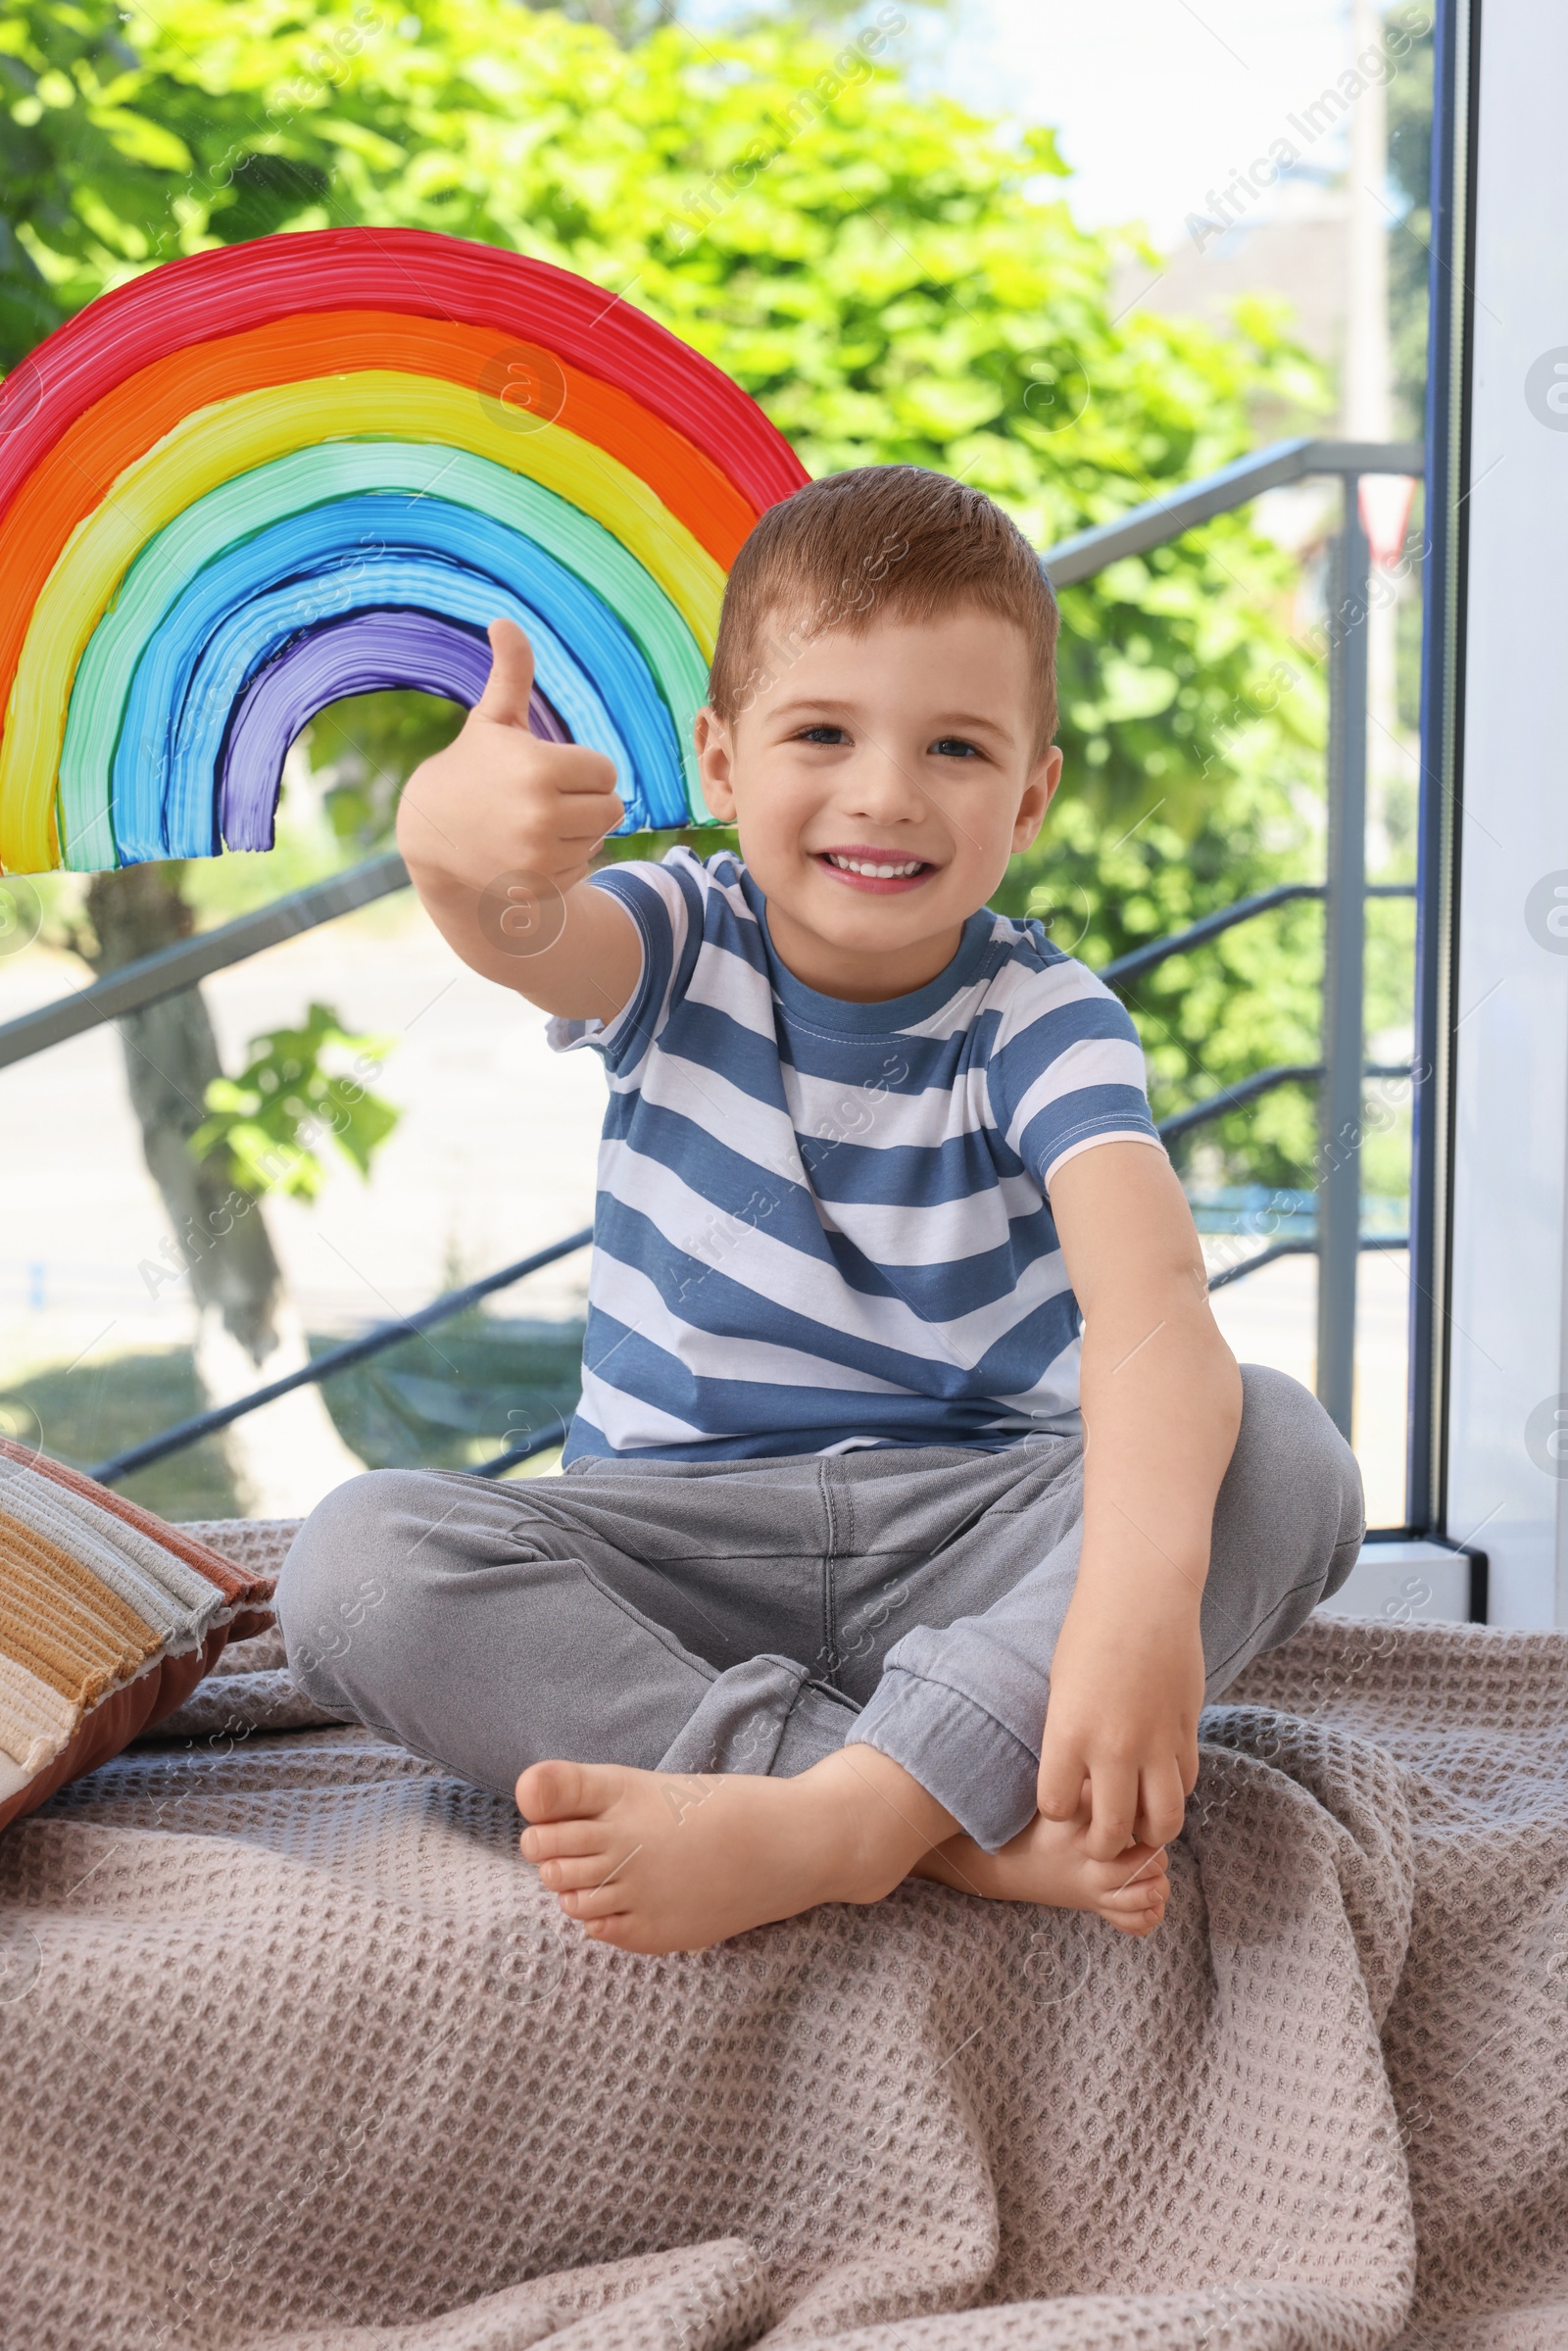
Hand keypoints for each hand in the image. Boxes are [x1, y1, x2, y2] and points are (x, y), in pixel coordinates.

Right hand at [396, 618, 623, 901]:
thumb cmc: (473, 766)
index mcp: (538, 769)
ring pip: (598, 839)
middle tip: (545, 796)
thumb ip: (511, 673)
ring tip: (534, 821)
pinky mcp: (536, 887)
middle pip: (610, 809)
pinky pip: (582, 868)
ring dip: (578, 830)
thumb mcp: (493, 720)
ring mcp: (537, 857)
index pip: (605, 772)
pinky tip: (529, 848)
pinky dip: (565, 860)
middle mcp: (539, 816)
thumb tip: (504, 621)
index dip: (583, 768)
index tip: (549, 768)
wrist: (433, 832)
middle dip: (586, 800)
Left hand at [1036, 1580, 1204, 1861]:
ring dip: (1149, 1832)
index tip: (1062, 1798)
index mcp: (1069, 1733)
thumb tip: (1079, 1786)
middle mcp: (1113, 1746)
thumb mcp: (1060, 1688)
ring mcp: (1156, 1742)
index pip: (1055, 1809)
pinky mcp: (1188, 1730)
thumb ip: (1068, 1740)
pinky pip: (1186, 1783)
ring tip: (1137, 1819)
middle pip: (1111, 1833)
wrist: (1142, 1594)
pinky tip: (1159, 1779)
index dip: (1057, 1810)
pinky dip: (1173, 1793)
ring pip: (1163, 1823)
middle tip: (1103, 1835)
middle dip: (1104, 1846)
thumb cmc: (1089, 1633)